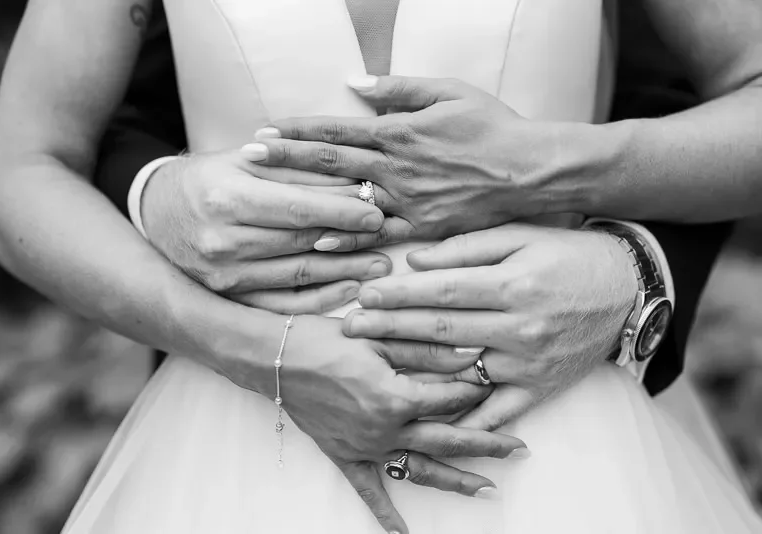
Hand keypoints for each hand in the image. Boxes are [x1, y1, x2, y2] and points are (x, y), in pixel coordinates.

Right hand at [141, 150, 388, 312]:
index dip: (342, 211)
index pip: (297, 208)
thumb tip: (353, 180)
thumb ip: (295, 169)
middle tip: (389, 235)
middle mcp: (223, 242)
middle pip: (303, 242)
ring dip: (346, 270)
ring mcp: (225, 277)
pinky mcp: (230, 298)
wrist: (156, 215)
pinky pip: (284, 304)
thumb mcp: (244, 161)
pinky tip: (350, 288)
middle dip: (352, 239)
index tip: (378, 211)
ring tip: (381, 263)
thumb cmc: (208, 180)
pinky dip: (320, 299)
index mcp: (226, 199)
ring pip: (299, 275)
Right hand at [240, 315, 527, 533]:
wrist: (276, 358)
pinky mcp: (346, 455)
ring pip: (420, 470)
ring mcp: (366, 447)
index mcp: (396, 396)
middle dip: (487, 444)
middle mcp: (385, 429)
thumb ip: (427, 350)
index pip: (451, 399)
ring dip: (456, 481)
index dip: (477, 391)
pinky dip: (386, 515)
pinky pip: (369, 490)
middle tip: (519, 449)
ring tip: (489, 489)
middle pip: (448, 440)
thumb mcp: (379, 337)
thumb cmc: (324, 340)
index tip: (497, 386)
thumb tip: (470, 356)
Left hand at [247, 75, 579, 250]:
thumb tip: (356, 82)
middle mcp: (396, 169)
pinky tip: (317, 245)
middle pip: (329, 163)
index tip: (263, 131)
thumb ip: (399, 88)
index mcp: (399, 133)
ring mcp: (407, 202)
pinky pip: (378, 236)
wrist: (531, 170)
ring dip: (305, 199)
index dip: (296, 130)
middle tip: (247, 158)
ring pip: (346, 202)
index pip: (335, 129)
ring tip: (267, 201)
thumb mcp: (449, 92)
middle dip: (284, 159)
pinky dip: (347, 240)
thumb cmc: (493, 126)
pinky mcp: (424, 229)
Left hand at [341, 224, 636, 428]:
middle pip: (441, 330)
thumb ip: (467, 247)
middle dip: (390, 329)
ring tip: (371, 365)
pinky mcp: (539, 389)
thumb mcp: (522, 236)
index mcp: (513, 284)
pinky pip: (497, 412)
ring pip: (459, 371)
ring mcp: (529, 363)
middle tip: (349, 330)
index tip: (363, 295)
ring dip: (412, 370)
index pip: (441, 291)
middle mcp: (520, 327)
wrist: (626, 289)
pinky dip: (464, 423)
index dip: (398, 294)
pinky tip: (429, 427)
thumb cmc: (567, 255)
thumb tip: (415, 261)